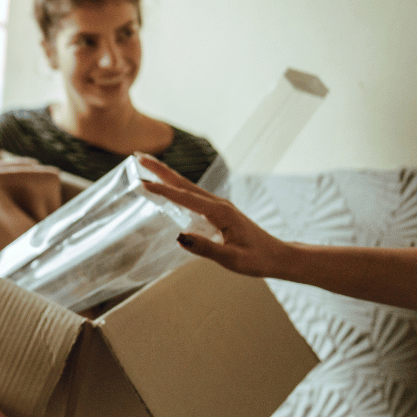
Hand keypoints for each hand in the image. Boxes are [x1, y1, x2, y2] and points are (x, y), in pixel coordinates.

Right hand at [137, 154, 292, 278]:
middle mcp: (218, 204)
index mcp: (220, 212)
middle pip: (183, 183)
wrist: (278, 256)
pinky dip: (176, 187)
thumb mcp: (231, 259)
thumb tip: (179, 238)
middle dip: (160, 169)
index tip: (141, 182)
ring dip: (166, 175)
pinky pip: (192, 195)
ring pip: (187, 187)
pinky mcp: (218, 211)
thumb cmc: (257, 259)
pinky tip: (169, 187)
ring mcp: (218, 206)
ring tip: (147, 166)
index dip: (162, 190)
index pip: (184, 198)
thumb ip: (206, 248)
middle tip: (138, 157)